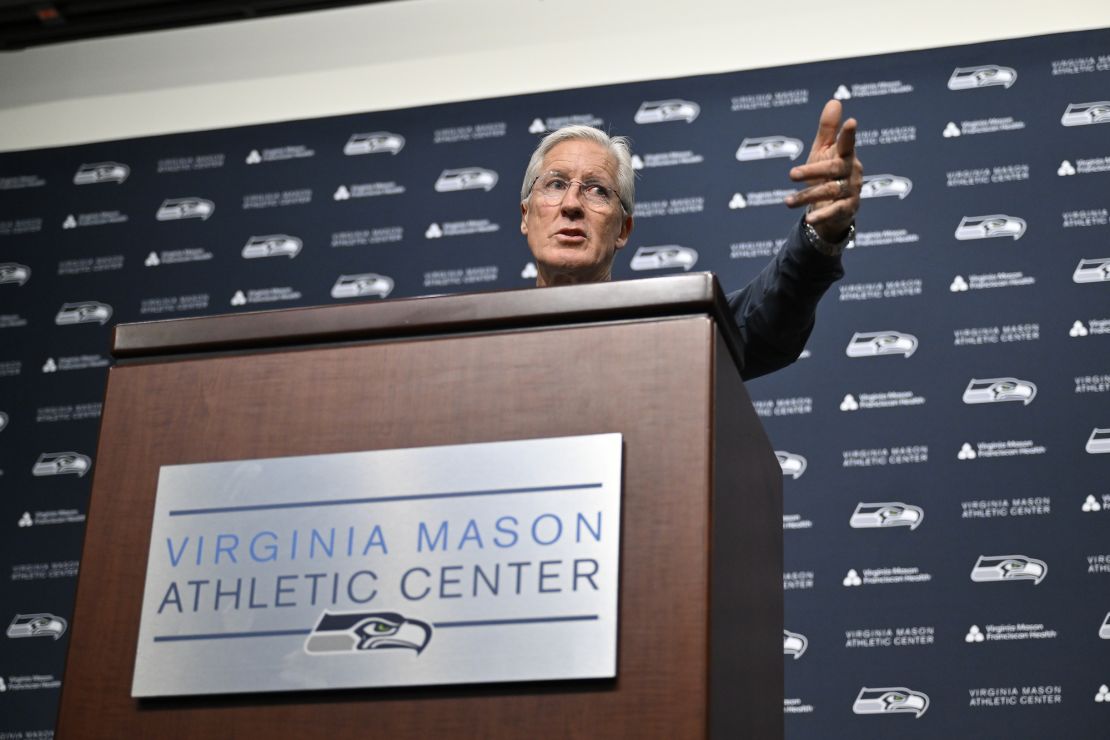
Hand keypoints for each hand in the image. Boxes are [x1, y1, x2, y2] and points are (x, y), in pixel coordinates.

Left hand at [784, 99, 862, 241]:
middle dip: (812, 171)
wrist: (834, 205)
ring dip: (807, 196)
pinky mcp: (848, 208)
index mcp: (846, 155)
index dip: (849, 133)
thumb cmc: (828, 172)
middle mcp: (852, 171)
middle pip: (833, 168)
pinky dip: (822, 215)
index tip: (851, 122)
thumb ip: (828, 129)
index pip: (847, 142)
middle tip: (791, 174)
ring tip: (787, 202)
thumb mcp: (824, 151)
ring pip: (829, 191)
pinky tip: (810, 220)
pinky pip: (835, 211)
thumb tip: (834, 101)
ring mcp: (851, 190)